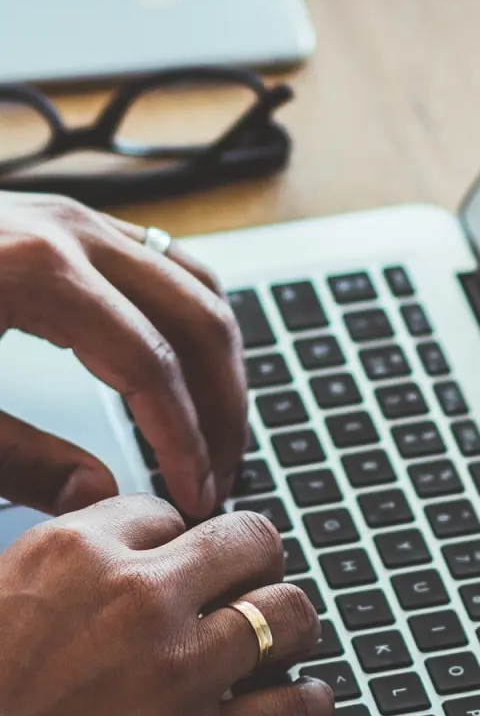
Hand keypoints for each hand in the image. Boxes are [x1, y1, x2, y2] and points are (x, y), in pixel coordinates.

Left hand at [0, 192, 246, 517]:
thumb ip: (19, 462)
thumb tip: (103, 495)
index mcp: (38, 273)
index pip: (152, 365)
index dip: (184, 441)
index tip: (196, 496)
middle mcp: (73, 232)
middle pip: (198, 321)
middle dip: (222, 409)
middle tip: (220, 478)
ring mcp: (79, 219)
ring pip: (198, 287)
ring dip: (221, 365)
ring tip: (218, 434)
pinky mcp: (75, 225)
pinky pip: (169, 266)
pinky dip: (194, 323)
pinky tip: (189, 373)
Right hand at [0, 497, 331, 715]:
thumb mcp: (0, 594)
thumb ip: (64, 562)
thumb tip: (115, 545)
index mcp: (77, 555)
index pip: (167, 513)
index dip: (180, 541)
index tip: (186, 563)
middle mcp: (138, 599)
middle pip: (248, 542)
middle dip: (258, 560)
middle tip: (256, 581)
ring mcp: (179, 670)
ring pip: (287, 614)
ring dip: (293, 625)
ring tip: (287, 639)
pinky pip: (293, 709)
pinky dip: (310, 703)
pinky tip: (305, 701)